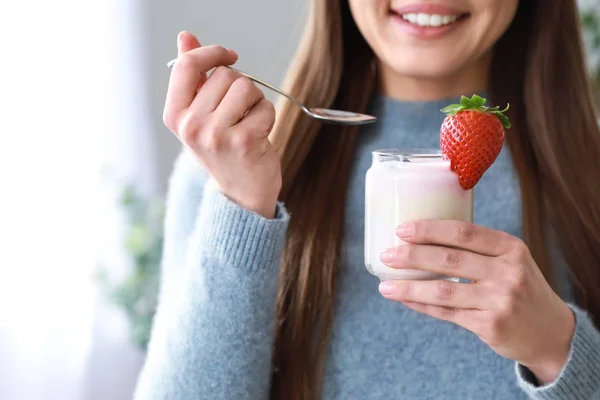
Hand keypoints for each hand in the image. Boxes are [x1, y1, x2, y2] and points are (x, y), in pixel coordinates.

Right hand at [163, 32, 281, 217]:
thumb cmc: (222, 149)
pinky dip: (268, 116)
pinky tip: (259, 136)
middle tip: (239, 112)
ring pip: (246, 86)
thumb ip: (192, 75)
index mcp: (175, 116)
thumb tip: (185, 37)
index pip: (186, 65)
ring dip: (255, 100)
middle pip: (224, 74)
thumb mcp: (199, 114)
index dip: (213, 53)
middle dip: (240, 86)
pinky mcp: (244, 142)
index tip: (230, 56)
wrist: (241, 192)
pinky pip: (265, 106)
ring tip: (249, 122)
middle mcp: (191, 126)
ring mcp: (216, 135)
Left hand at [378, 220, 575, 383]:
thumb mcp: (511, 260)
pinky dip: (422, 305)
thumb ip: (477, 249)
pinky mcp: (491, 325)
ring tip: (385, 285)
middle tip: (387, 254)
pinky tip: (404, 299)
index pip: (463, 232)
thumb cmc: (521, 288)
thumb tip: (422, 239)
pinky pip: (447, 312)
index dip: (429, 229)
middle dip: (412, 255)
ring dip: (409, 287)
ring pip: (443, 290)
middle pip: (449, 258)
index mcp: (510, 247)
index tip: (402, 229)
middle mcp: (507, 272)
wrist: (552, 332)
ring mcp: (500, 300)